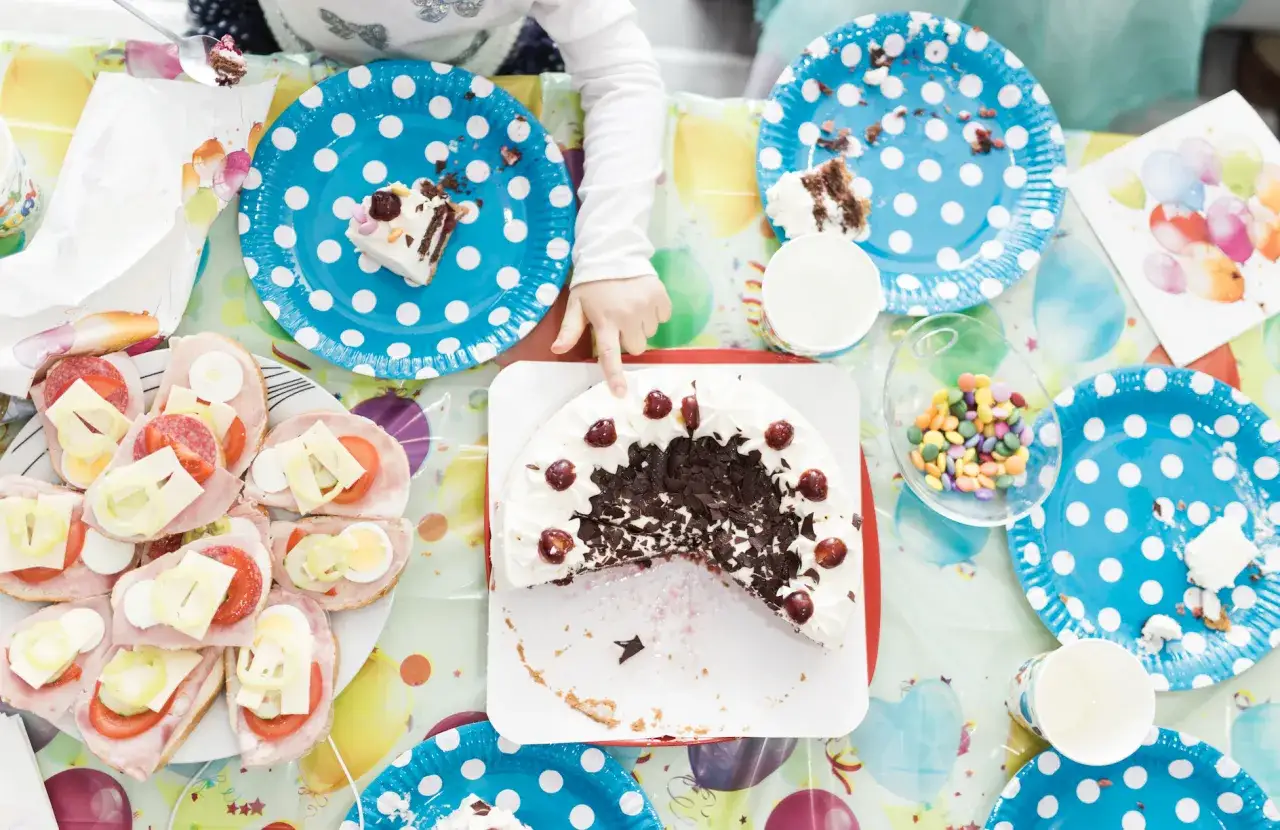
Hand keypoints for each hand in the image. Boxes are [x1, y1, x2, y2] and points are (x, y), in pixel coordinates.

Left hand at [551, 275, 671, 396]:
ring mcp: (646, 306)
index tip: (621, 393)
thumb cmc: (592, 283)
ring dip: (642, 325)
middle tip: (620, 321)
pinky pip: (663, 318)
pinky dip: (655, 313)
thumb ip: (570, 329)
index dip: (614, 375)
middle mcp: (627, 315)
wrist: (614, 253)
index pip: (609, 353)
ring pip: (650, 333)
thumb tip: (557, 349)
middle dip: (629, 339)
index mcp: (605, 320)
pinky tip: (643, 300)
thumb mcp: (576, 304)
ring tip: (631, 307)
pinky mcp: (661, 296)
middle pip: (636, 347)